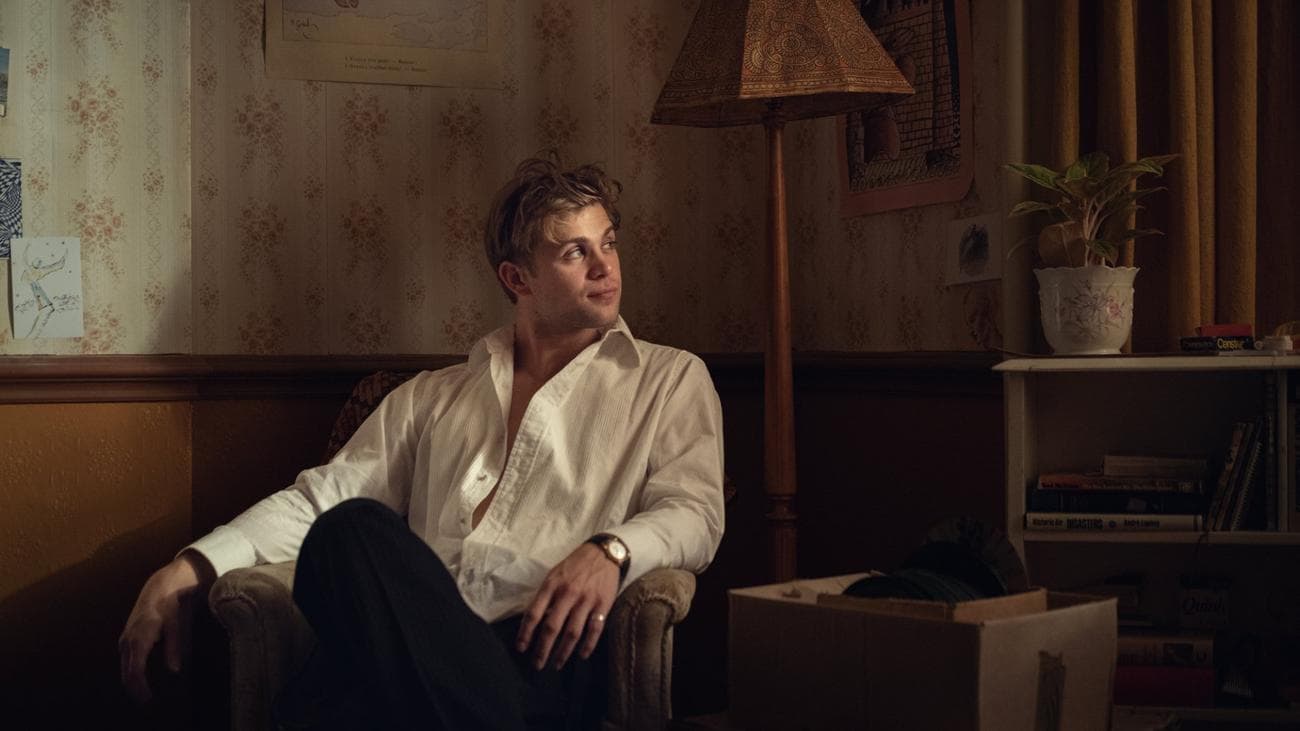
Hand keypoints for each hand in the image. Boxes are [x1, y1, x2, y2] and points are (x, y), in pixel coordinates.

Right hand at [118, 551, 213, 702]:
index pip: (135, 671)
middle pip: (126, 673)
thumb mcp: (176, 625)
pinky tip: (142, 679)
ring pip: (125, 667)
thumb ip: (174, 648)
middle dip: (135, 689)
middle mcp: (128, 641)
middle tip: (147, 702)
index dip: (140, 688)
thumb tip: (174, 670)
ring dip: (133, 682)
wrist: (161, 587)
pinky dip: (132, 672)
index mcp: (139, 639)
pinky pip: (127, 660)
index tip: (147, 700)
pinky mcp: (127, 638)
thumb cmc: (171, 606)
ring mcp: (125, 639)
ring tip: (145, 695)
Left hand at [516, 543, 617, 670]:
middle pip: (552, 628)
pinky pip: (594, 629)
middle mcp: (567, 594)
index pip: (534, 613)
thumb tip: (535, 620)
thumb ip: (545, 595)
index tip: (521, 648)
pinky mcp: (603, 605)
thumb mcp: (555, 574)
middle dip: (542, 649)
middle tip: (537, 665)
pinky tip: (582, 655)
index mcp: (552, 585)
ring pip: (572, 633)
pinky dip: (588, 645)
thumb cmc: (575, 565)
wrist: (604, 553)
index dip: (526, 633)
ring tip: (557, 664)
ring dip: (563, 652)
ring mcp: (586, 600)